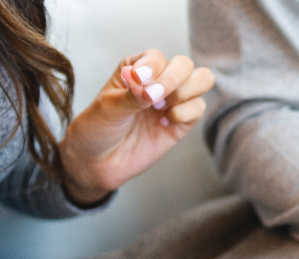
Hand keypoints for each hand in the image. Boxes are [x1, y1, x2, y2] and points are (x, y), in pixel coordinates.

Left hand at [59, 49, 214, 204]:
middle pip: (185, 65)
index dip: (153, 68)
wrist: (98, 161)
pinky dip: (184, 114)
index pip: (156, 58)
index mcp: (136, 68)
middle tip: (155, 98)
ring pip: (201, 80)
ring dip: (184, 93)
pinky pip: (199, 107)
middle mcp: (158, 81)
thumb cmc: (98, 128)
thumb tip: (152, 88)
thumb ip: (133, 95)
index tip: (138, 80)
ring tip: (161, 108)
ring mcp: (172, 101)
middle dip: (174, 79)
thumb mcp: (109, 107)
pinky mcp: (182, 122)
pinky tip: (164, 124)